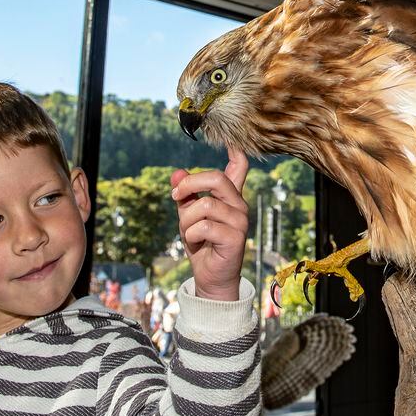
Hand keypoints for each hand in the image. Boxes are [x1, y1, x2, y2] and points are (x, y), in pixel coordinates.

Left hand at [171, 146, 248, 300]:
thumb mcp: (188, 215)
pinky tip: (196, 243)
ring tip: (188, 232)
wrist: (211, 277)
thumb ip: (185, 194)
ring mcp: (239, 220)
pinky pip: (203, 226)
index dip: (236, 150)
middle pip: (216, 178)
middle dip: (189, 184)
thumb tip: (176, 173)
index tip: (231, 139)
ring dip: (186, 220)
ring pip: (204, 205)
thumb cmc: (201, 243)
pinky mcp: (235, 237)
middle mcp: (238, 204)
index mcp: (229, 196)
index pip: (240, 167)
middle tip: (176, 196)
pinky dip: (190, 235)